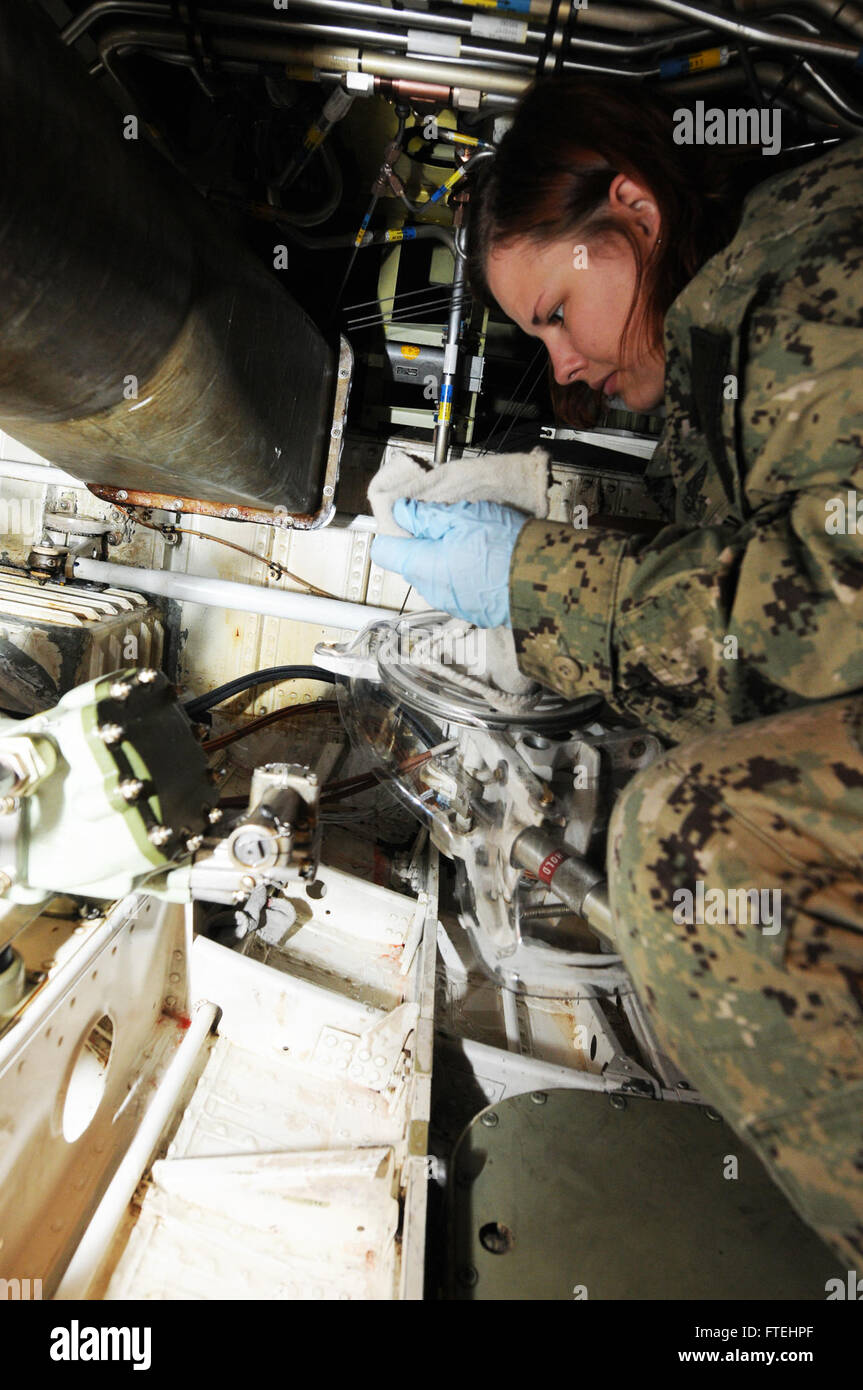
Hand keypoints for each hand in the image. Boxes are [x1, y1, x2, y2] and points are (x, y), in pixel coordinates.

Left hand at [371, 498, 527, 627]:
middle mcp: (430, 589)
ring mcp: (450, 603)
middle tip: (446, 523)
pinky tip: (484, 560)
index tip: (405, 518)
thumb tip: (403, 512)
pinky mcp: (471, 611)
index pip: (382, 551)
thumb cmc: (504, 547)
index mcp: (420, 564)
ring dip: (445, 558)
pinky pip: (456, 588)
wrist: (543, 581)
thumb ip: (426, 516)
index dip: (391, 531)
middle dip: (422, 542)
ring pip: (434, 575)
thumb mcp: (463, 516)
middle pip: (410, 562)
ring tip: (471, 540)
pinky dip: (463, 574)